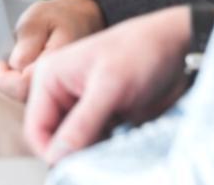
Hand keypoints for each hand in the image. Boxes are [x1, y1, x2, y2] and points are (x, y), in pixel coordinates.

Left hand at [0, 0, 105, 101]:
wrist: (81, 18)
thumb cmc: (58, 17)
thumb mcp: (37, 21)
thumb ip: (27, 44)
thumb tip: (15, 67)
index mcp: (59, 68)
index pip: (24, 87)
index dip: (4, 80)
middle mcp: (61, 85)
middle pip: (22, 100)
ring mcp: (58, 91)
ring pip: (24, 101)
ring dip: (1, 88)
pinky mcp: (53, 91)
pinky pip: (28, 95)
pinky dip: (10, 87)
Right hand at [23, 5, 193, 162]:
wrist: (177, 47)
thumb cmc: (141, 50)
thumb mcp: (109, 87)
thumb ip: (81, 124)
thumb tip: (57, 156)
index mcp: (50, 77)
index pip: (36, 128)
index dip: (50, 151)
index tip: (73, 166)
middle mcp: (62, 93)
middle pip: (54, 139)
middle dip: (73, 153)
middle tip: (100, 155)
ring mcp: (83, 107)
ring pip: (75, 145)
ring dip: (92, 153)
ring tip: (116, 143)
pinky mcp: (104, 117)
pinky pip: (95, 144)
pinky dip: (106, 150)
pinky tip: (123, 141)